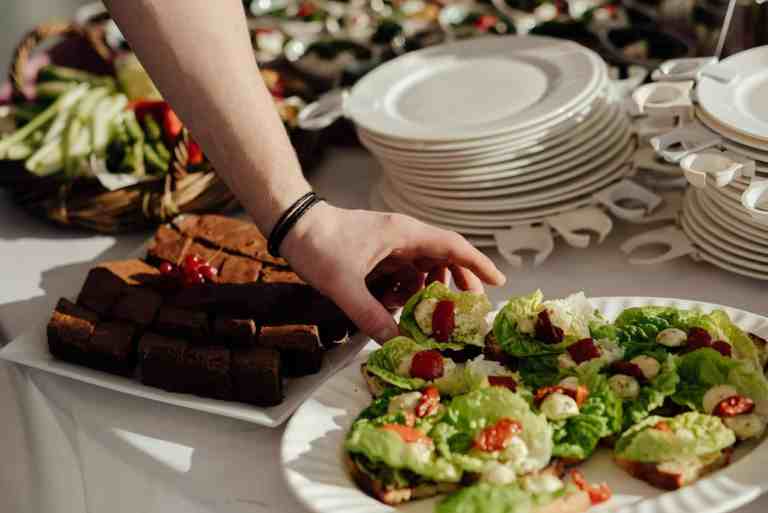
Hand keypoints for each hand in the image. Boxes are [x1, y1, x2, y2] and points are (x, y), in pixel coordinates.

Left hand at [280, 203, 505, 342]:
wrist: (292, 225)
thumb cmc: (319, 246)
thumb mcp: (344, 286)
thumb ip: (371, 317)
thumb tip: (397, 344)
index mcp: (404, 234)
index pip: (453, 246)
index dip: (478, 264)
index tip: (499, 281)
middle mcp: (402, 235)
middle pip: (443, 256)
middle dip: (459, 281)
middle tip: (469, 309)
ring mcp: (390, 243)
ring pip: (423, 265)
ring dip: (428, 287)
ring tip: (430, 313)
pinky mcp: (378, 251)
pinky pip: (403, 270)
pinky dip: (406, 288)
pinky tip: (395, 305)